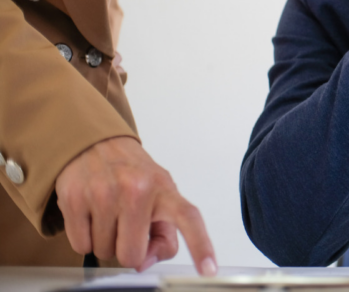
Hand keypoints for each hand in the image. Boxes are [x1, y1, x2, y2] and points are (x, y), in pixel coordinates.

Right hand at [54, 137, 215, 273]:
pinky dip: (85, 239)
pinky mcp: (74, 200)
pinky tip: (91, 215)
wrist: (96, 143)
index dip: (201, 245)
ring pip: (104, 252)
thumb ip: (163, 233)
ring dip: (106, 242)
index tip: (209, 269)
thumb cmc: (133, 174)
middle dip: (128, 249)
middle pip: (131, 255)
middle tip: (126, 227)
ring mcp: (103, 194)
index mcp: (164, 189)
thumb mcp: (160, 194)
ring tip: (109, 214)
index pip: (188, 218)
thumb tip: (143, 262)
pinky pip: (81, 246)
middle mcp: (136, 189)